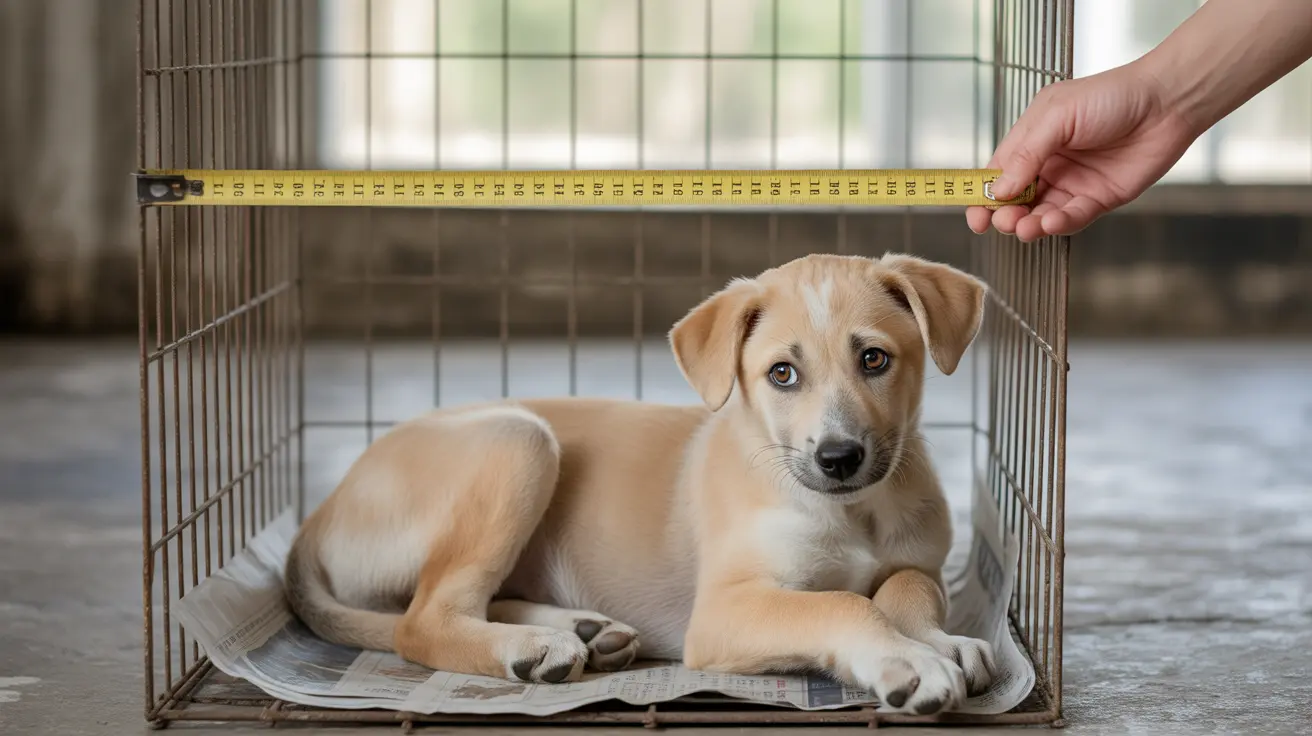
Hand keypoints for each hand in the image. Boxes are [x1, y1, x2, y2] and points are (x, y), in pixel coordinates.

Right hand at [966, 61, 1198, 241]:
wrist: (1167, 103)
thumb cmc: (1112, 96)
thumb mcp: (1058, 116)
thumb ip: (1027, 153)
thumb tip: (998, 190)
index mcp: (1033, 139)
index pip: (998, 173)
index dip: (983, 196)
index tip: (975, 215)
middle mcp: (1049, 164)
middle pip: (1015, 199)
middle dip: (1004, 215)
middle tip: (1002, 222)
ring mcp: (1072, 183)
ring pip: (1040, 213)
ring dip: (1029, 224)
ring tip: (1025, 227)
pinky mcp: (1097, 199)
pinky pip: (1071, 218)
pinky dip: (1058, 224)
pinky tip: (1052, 222)